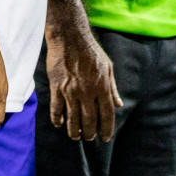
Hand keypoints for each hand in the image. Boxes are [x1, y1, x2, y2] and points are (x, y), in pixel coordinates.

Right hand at [45, 25, 122, 140]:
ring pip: (72, 119)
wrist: (70, 37)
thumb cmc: (91, 51)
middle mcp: (87, 92)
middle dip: (90, 133)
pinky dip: (58, 119)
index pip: (107, 114)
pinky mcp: (57, 87)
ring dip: (74, 131)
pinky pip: (56, 109)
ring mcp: (71, 91)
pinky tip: (60, 124)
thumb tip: (119, 104)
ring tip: (76, 136)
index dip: (107, 129)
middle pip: (89, 120)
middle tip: (89, 137)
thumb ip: (113, 88)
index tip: (106, 137)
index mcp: (102, 86)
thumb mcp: (108, 67)